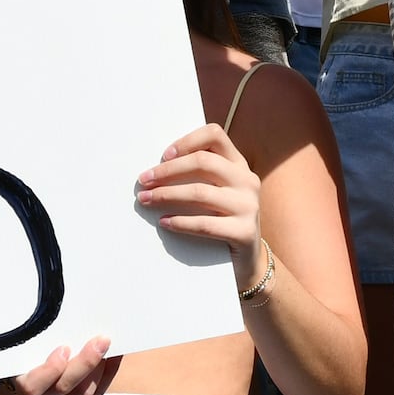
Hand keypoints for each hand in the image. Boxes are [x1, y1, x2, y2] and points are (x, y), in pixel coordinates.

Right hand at [10, 335, 117, 394]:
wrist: (31, 368)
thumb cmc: (31, 349)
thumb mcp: (30, 343)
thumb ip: (41, 337)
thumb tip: (64, 318)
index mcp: (19, 384)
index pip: (32, 387)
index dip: (50, 370)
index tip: (64, 348)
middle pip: (64, 387)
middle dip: (85, 362)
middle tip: (101, 340)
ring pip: (83, 393)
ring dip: (99, 369)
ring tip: (108, 347)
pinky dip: (107, 376)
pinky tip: (114, 358)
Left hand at [136, 122, 261, 254]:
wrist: (248, 258)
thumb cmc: (224, 219)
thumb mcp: (219, 190)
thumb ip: (200, 175)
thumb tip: (157, 170)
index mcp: (238, 165)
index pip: (215, 136)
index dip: (187, 141)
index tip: (164, 156)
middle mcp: (247, 180)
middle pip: (203, 162)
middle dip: (168, 170)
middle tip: (144, 180)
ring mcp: (248, 206)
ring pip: (200, 192)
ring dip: (167, 195)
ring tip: (146, 200)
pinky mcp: (245, 232)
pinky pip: (205, 224)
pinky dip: (180, 222)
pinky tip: (164, 222)